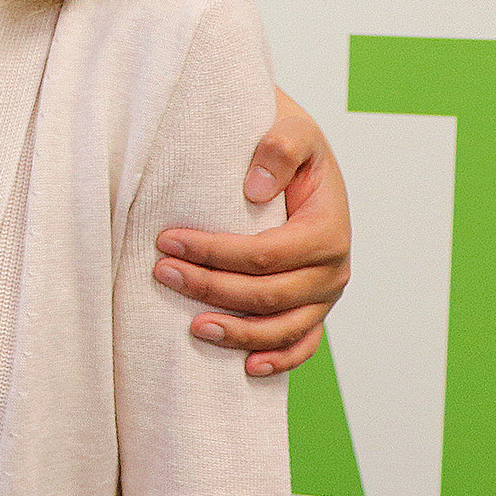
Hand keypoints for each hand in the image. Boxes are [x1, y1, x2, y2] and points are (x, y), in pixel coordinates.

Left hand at [157, 87, 351, 377]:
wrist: (297, 156)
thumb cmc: (289, 145)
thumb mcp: (290, 128)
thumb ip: (278, 148)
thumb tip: (255, 189)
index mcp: (329, 227)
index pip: (267, 253)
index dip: (215, 253)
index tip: (167, 241)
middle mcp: (333, 268)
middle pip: (268, 294)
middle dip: (211, 288)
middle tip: (162, 274)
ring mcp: (324, 294)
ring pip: (283, 328)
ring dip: (238, 333)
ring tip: (193, 327)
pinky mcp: (313, 308)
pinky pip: (302, 344)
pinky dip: (279, 359)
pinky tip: (247, 367)